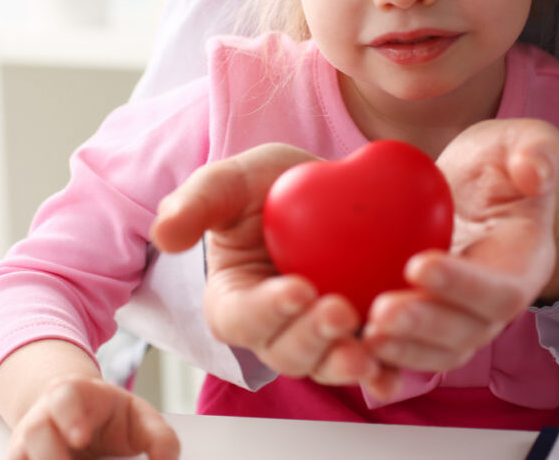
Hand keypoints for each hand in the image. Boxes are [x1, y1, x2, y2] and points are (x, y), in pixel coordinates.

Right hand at [6, 375, 178, 459]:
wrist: (83, 422)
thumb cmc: (112, 418)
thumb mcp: (140, 418)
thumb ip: (159, 437)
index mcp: (72, 394)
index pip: (64, 397)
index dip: (69, 416)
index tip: (81, 437)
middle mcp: (42, 419)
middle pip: (34, 431)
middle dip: (50, 454)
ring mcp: (26, 446)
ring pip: (19, 456)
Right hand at [151, 143, 401, 397]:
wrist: (324, 189)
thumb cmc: (268, 186)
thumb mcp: (232, 182)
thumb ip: (196, 203)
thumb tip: (165, 235)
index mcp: (234, 299)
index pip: (241, 316)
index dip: (267, 309)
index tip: (296, 289)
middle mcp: (273, 329)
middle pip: (285, 351)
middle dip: (311, 338)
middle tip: (339, 310)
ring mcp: (316, 338)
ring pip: (324, 365)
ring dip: (343, 364)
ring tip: (366, 350)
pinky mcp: (357, 336)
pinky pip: (367, 365)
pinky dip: (380, 375)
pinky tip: (393, 373)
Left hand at [360, 119, 558, 372]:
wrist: (469, 190)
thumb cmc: (499, 165)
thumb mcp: (522, 141)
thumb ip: (539, 151)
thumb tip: (535, 173)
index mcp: (522, 264)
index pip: (500, 288)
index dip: (462, 284)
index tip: (418, 264)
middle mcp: (493, 304)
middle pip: (466, 331)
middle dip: (424, 326)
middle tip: (381, 312)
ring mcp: (460, 319)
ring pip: (437, 351)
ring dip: (401, 348)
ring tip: (362, 331)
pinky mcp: (425, 322)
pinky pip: (407, 349)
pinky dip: (381, 359)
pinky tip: (345, 346)